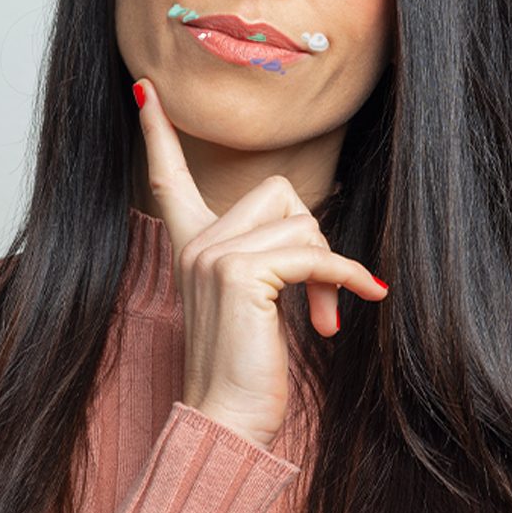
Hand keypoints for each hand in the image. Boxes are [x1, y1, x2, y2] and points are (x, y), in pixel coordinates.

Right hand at [133, 76, 389, 451]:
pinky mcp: (240, 274)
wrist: (226, 423)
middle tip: (321, 292)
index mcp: (191, 245)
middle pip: (279, 193)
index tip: (144, 89)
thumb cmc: (244, 368)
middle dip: (314, 239)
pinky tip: (366, 296)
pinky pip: (313, 255)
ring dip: (330, 269)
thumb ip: (263, 256)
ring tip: (325, 317)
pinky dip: (347, 276)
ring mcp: (214, 254)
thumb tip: (307, 232)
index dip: (157, 133)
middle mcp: (197, 243)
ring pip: (301, 223)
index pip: (168, 177)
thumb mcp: (251, 300)